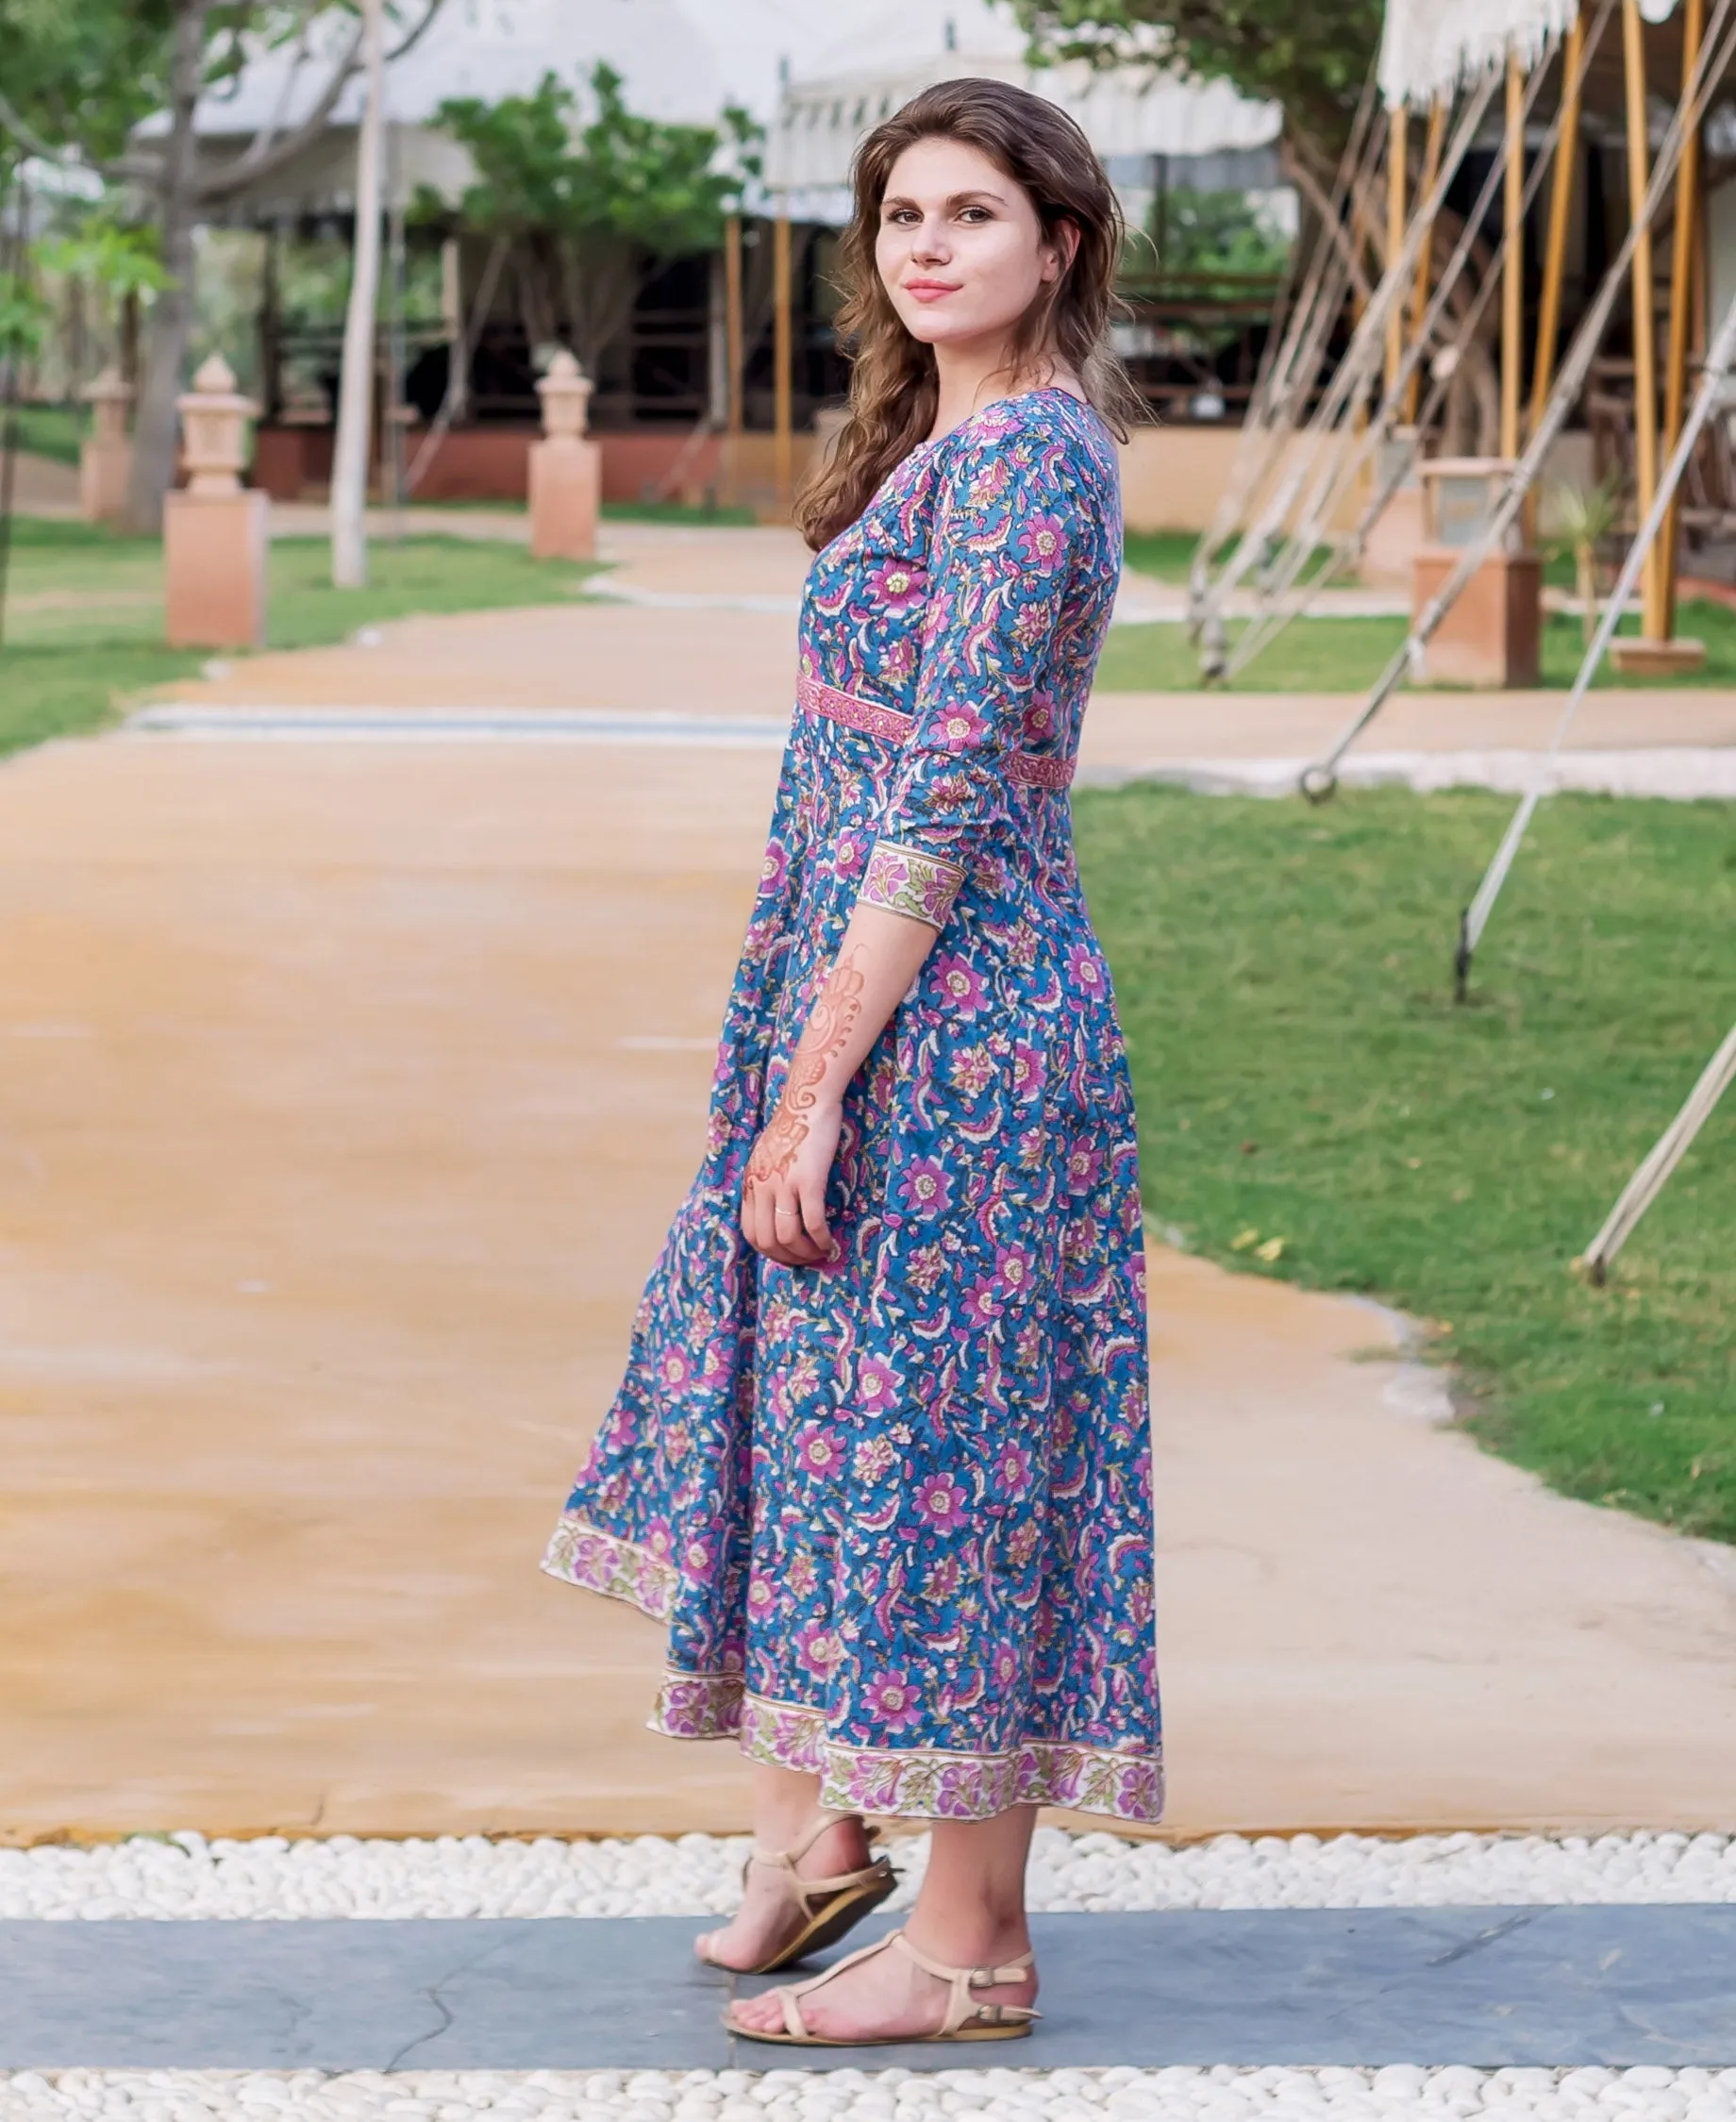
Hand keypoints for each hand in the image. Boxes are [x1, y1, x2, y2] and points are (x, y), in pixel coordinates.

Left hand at [741, 1091, 841, 1267]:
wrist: (808, 1100)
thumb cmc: (794, 1125)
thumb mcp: (767, 1154)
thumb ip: (766, 1179)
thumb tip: (775, 1205)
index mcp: (751, 1181)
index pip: (750, 1232)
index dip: (769, 1251)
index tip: (788, 1255)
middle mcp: (762, 1185)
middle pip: (766, 1240)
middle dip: (787, 1258)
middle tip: (807, 1261)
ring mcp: (783, 1183)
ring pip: (787, 1236)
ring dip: (804, 1252)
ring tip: (820, 1253)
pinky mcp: (808, 1180)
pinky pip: (811, 1222)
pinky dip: (820, 1239)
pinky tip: (830, 1243)